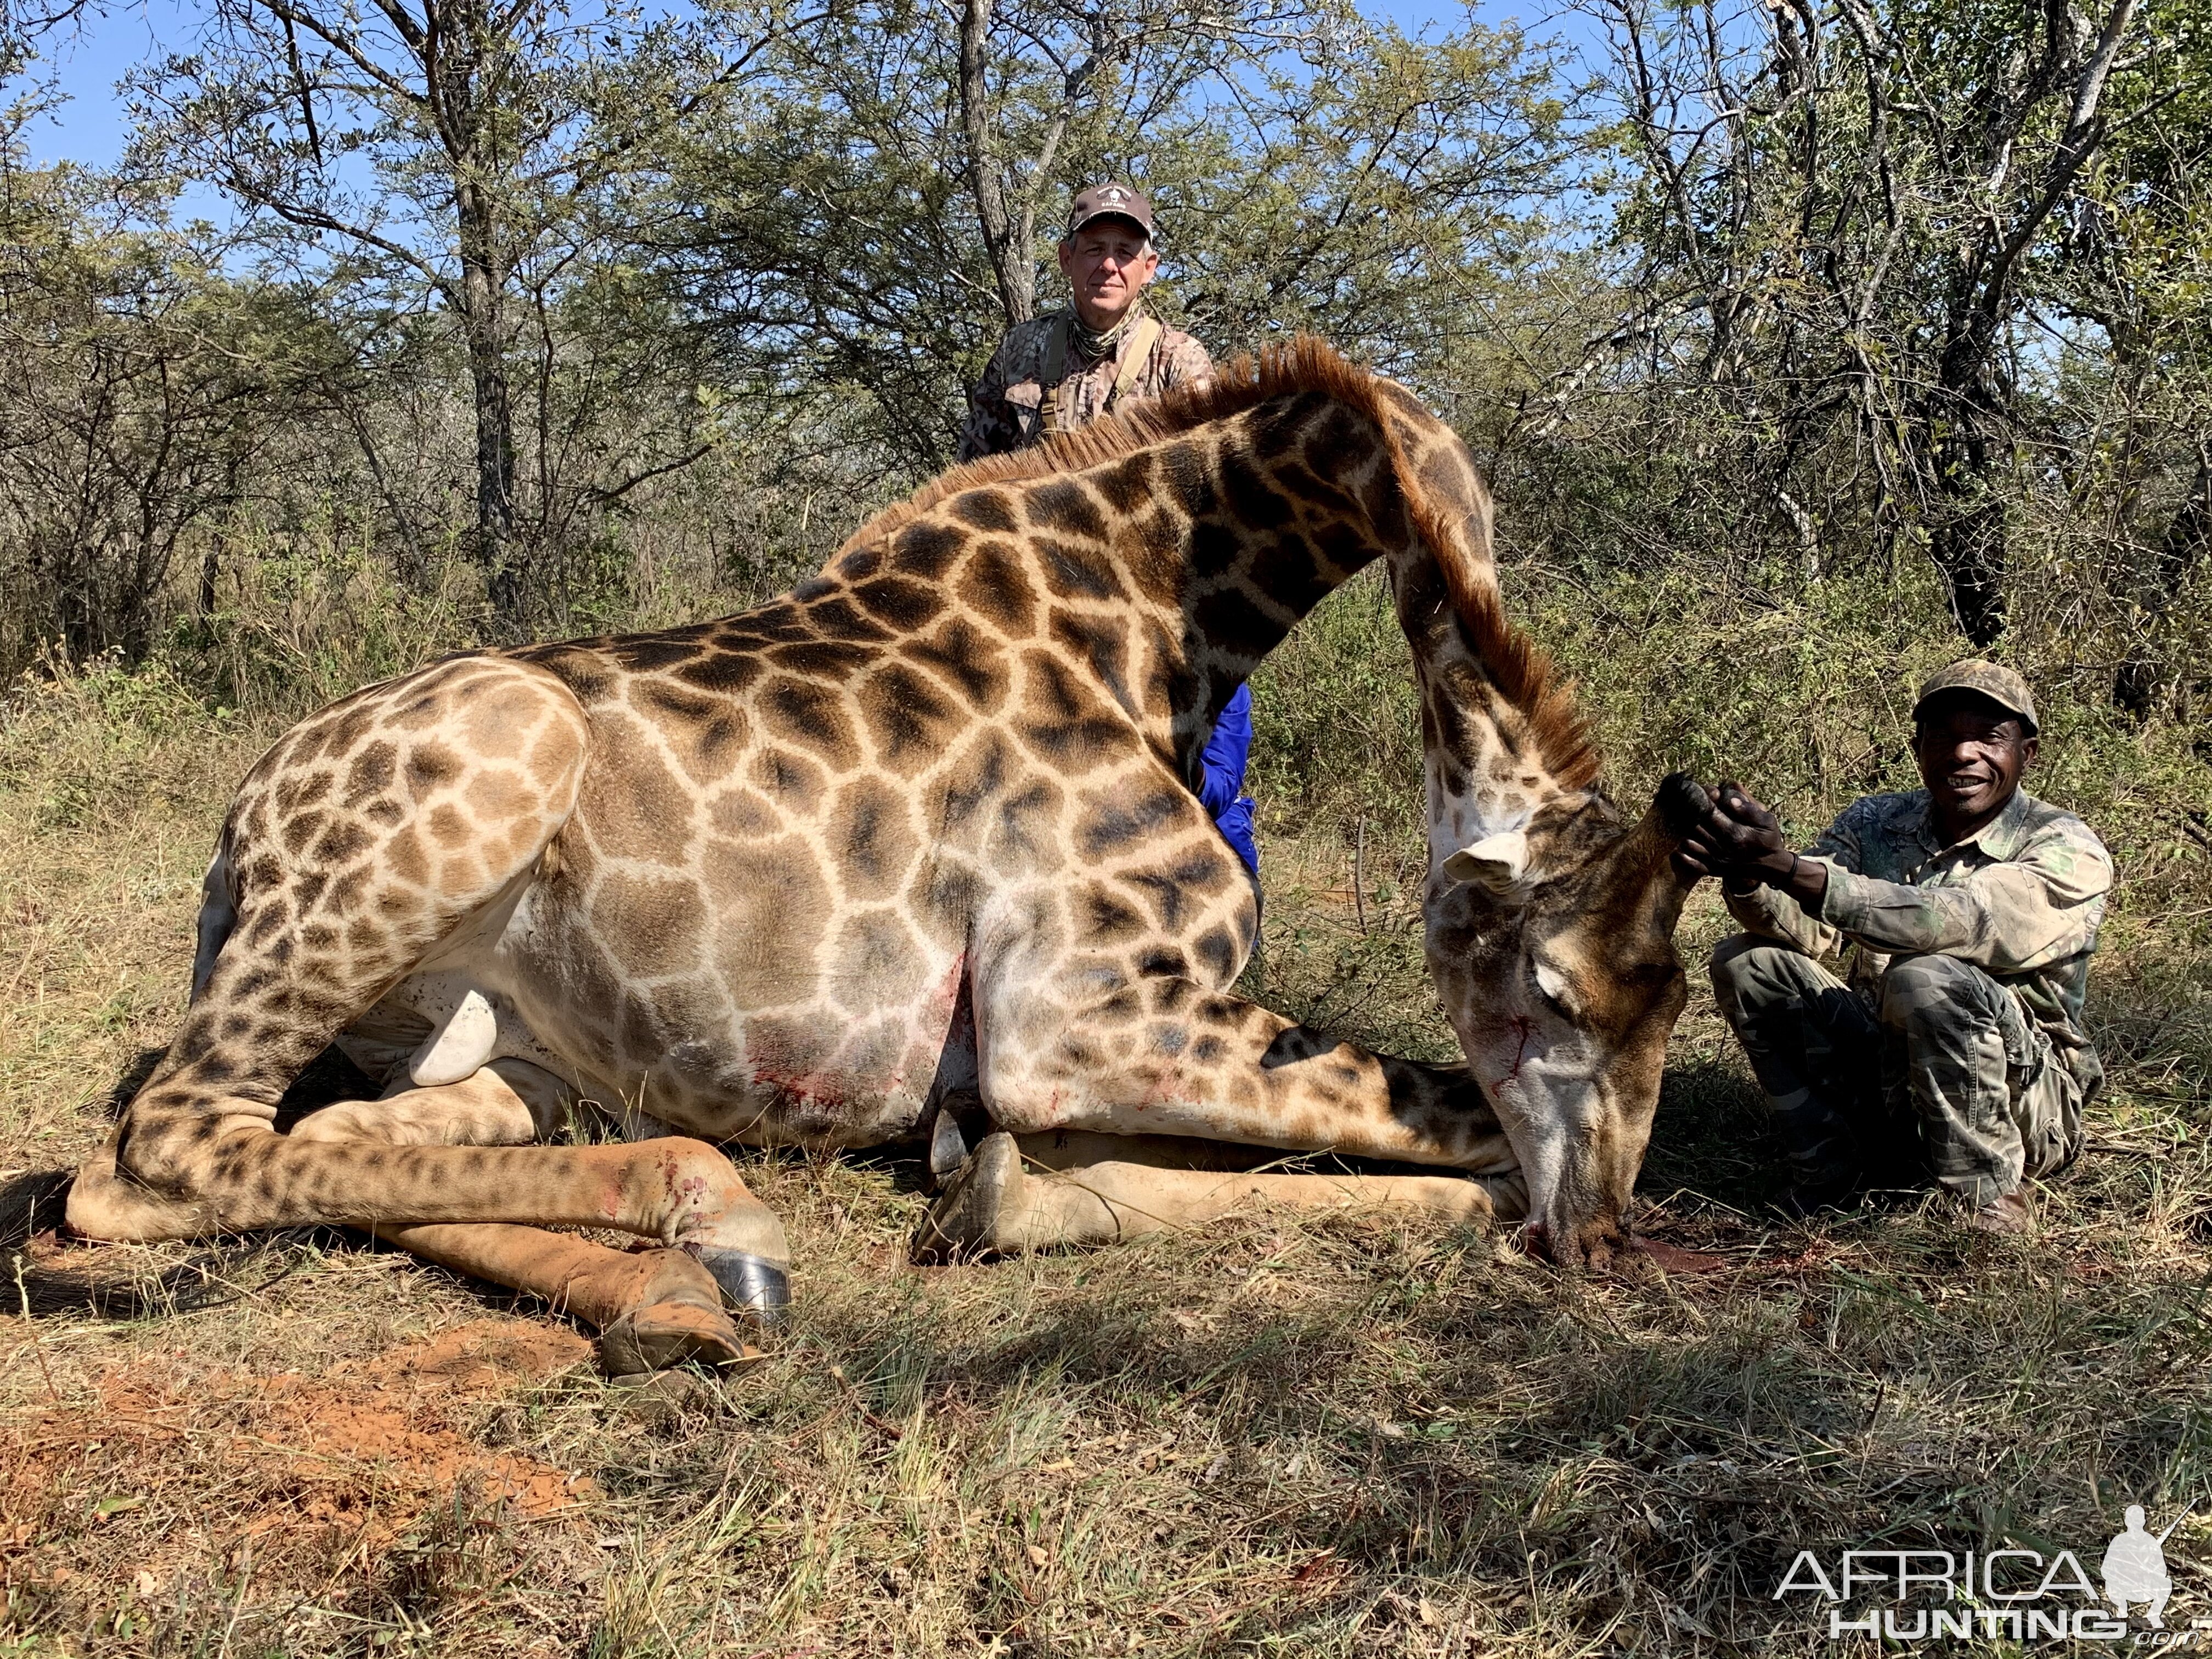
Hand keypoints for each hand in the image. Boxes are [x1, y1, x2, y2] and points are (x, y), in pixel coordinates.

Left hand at [1675, 779, 1797, 888]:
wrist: (1770, 866)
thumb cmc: (1768, 838)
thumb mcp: (1767, 821)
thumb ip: (1749, 809)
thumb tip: (1730, 799)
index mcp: (1735, 832)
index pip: (1709, 812)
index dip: (1700, 800)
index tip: (1696, 791)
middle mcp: (1723, 846)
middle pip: (1694, 826)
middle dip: (1688, 813)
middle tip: (1684, 803)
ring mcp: (1716, 859)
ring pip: (1688, 842)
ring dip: (1682, 831)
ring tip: (1680, 819)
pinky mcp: (1712, 869)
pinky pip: (1690, 862)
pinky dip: (1682, 853)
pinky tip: (1679, 843)